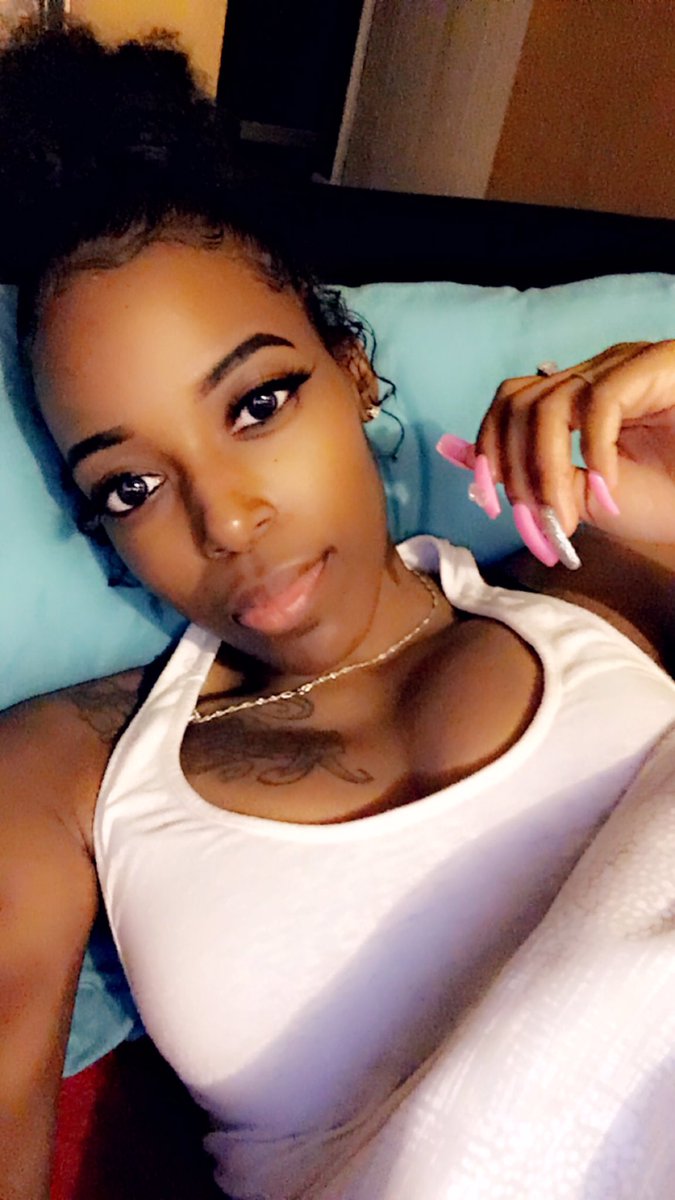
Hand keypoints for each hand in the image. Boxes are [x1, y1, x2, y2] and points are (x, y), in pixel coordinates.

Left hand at [474, 341, 674, 550]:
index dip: (487, 450)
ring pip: (550, 404)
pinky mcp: (659, 364)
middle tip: (535, 522)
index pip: (507, 404)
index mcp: (575, 397)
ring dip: (547, 470)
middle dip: (513, 469)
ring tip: (566, 518)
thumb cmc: (667, 498)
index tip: (490, 504)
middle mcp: (595, 372)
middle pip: (518, 402)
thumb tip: (457, 456)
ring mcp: (626, 365)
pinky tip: (608, 491)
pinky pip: (603, 402)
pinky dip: (595, 452)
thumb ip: (530, 478)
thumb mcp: (583, 498)